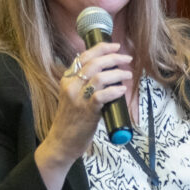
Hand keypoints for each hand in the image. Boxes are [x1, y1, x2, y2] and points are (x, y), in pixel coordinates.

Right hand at [34, 42, 134, 173]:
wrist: (61, 142)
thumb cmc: (70, 121)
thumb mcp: (72, 96)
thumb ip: (82, 84)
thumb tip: (103, 71)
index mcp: (67, 80)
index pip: (84, 56)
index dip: (102, 48)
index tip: (115, 46)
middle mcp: (71, 86)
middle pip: (94, 63)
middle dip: (114, 57)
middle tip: (126, 59)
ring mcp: (78, 99)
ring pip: (100, 76)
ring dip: (117, 73)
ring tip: (127, 74)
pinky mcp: (87, 111)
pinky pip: (102, 95)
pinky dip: (114, 90)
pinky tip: (122, 89)